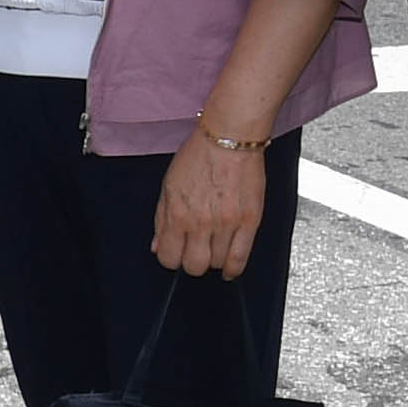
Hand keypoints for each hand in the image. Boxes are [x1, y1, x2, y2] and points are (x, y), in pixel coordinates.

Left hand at [157, 134, 268, 276]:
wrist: (229, 138)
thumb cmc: (199, 155)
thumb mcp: (169, 185)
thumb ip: (162, 219)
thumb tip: (158, 245)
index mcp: (177, 213)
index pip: (168, 257)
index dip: (170, 258)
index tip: (175, 253)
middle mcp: (201, 222)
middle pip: (194, 266)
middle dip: (192, 263)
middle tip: (195, 252)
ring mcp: (226, 224)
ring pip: (217, 263)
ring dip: (213, 260)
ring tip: (213, 248)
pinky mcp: (249, 221)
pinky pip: (241, 258)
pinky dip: (234, 268)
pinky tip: (229, 268)